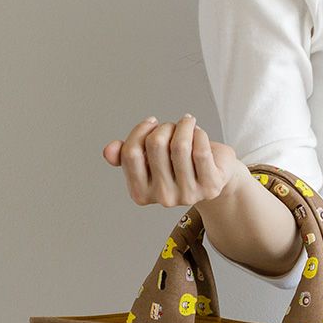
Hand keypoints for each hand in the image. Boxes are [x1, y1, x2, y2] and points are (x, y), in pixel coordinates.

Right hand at [103, 114, 246, 206]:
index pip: (131, 153)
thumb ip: (125, 155)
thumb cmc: (178, 164)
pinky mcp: (210, 187)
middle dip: (164, 127)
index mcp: (141, 193)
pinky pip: (200, 149)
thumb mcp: (149, 159)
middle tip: (173, 127)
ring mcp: (188, 195)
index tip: (152, 123)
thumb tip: (108, 151)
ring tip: (187, 124)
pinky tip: (198, 132)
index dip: (141, 130)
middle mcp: (163, 199)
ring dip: (183, 126)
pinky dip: (199, 133)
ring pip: (180, 145)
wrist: (214, 175)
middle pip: (155, 144)